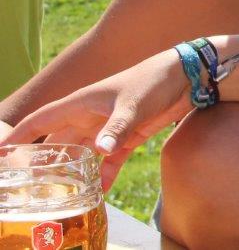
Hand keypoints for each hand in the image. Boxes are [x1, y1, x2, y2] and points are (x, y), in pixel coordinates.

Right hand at [0, 50, 191, 189]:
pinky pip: (109, 159)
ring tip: (61, 194)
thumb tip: (100, 151)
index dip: (18, 135)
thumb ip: (117, 128)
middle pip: (58, 141)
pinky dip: (104, 174)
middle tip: (29, 185)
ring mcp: (108, 126)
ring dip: (74, 171)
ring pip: (83, 153)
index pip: (41, 120)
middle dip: (43, 162)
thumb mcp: (134, 105)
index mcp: (82, 103)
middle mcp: (90, 115)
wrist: (186, 78)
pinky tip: (100, 192)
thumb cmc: (153, 81)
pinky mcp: (128, 135)